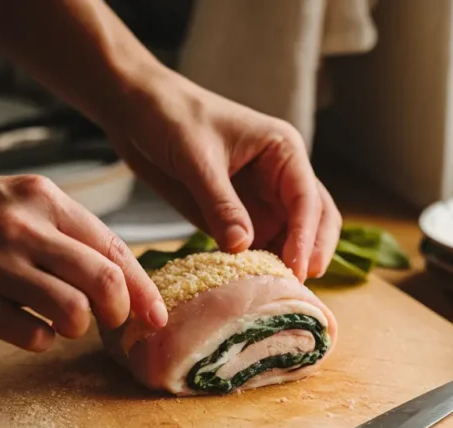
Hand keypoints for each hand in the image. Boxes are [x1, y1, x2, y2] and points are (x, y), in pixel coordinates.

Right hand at [0, 174, 166, 351]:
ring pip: (74, 313)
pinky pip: (33, 336)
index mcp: (41, 198)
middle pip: (106, 282)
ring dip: (75, 328)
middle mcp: (24, 227)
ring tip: (56, 321)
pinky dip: (37, 339)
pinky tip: (20, 325)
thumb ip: (60, 230)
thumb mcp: (8, 201)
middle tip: (111, 324)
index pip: (114, 247)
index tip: (156, 315)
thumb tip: (115, 273)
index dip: (143, 288)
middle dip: (120, 313)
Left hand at [104, 70, 342, 281]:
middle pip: (316, 219)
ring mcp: (263, 198)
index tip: (297, 269)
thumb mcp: (195, 158)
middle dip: (313, 251)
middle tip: (298, 286)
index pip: (307, 198)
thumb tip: (243, 247)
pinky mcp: (240, 216)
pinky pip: (260, 246)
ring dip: (290, 262)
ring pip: (292, 236)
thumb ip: (220, 203)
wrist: (136, 110)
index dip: (306, 236)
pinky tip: (253, 286)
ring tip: (279, 293)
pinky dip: (261, 266)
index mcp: (283, 150)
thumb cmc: (170, 116)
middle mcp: (281, 176)